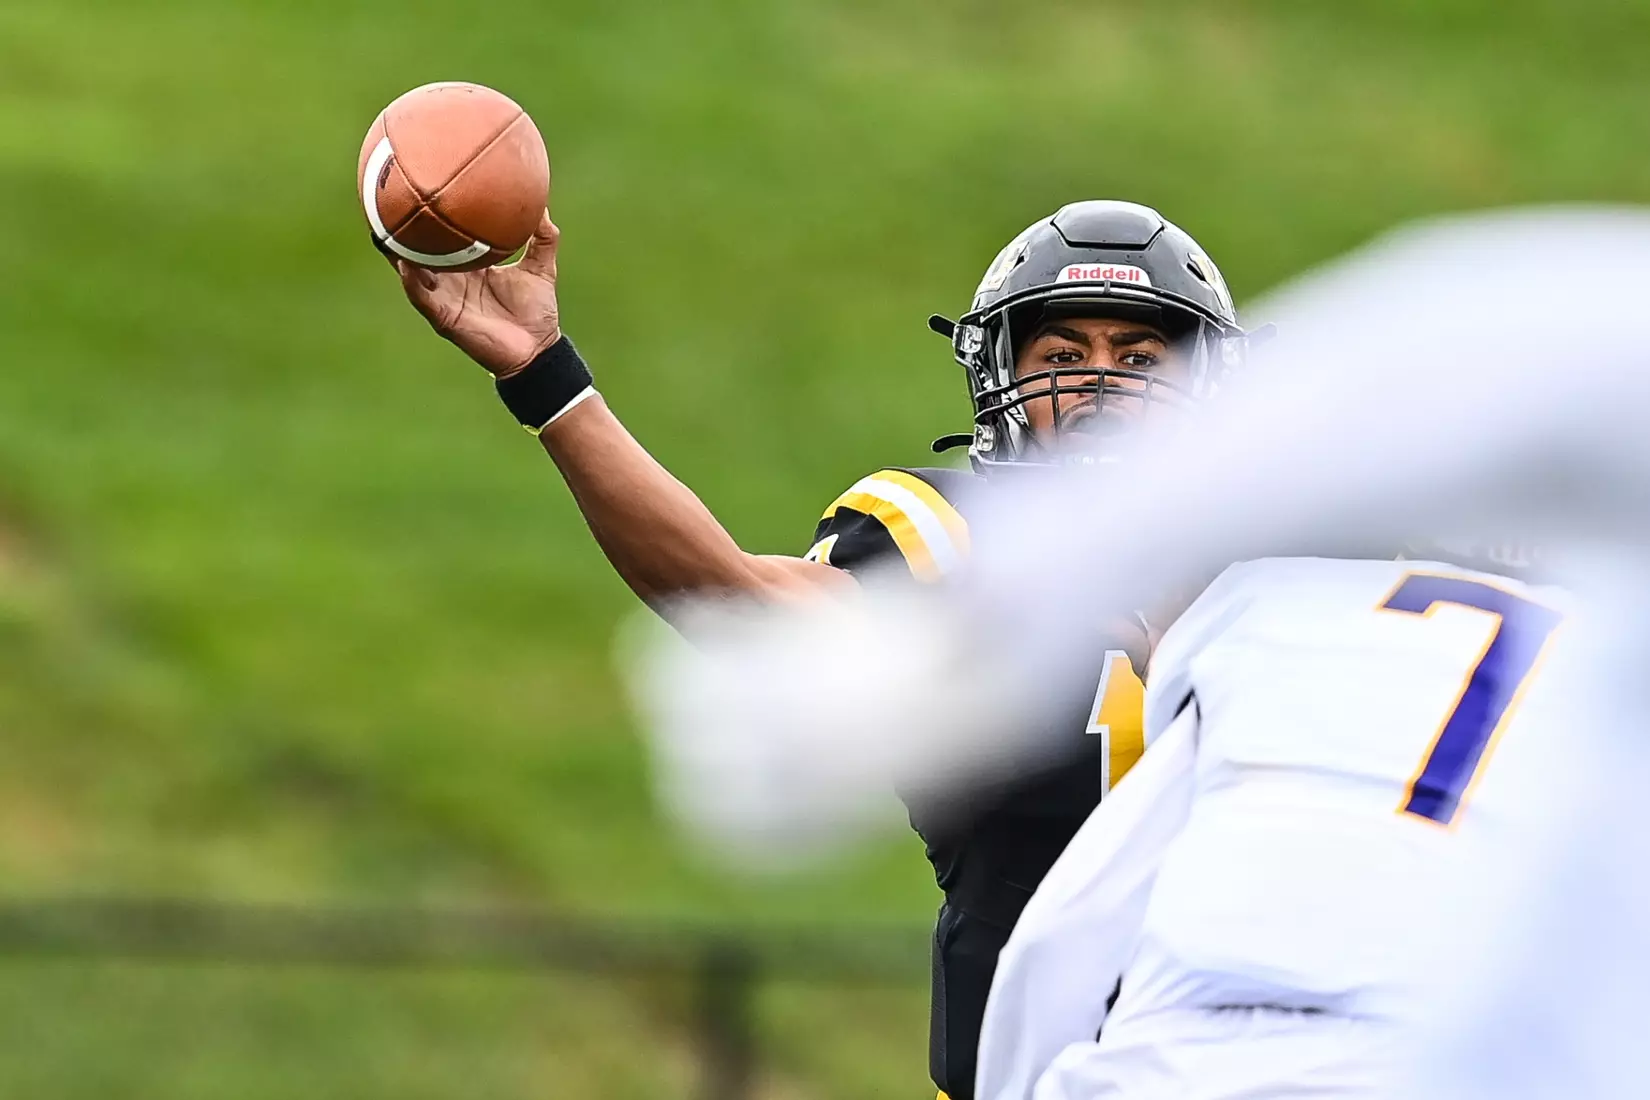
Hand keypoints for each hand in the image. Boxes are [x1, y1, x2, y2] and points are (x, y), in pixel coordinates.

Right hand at [390, 211, 561, 377]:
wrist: (538, 348)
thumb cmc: (536, 311)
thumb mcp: (540, 267)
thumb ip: (543, 238)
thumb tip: (543, 206)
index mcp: (467, 266)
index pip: (442, 238)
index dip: (430, 218)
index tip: (418, 188)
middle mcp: (450, 279)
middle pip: (417, 251)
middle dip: (400, 230)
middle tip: (384, 200)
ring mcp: (443, 298)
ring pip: (412, 272)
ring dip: (398, 253)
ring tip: (385, 229)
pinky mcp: (443, 318)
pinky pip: (423, 297)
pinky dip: (413, 281)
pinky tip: (407, 264)